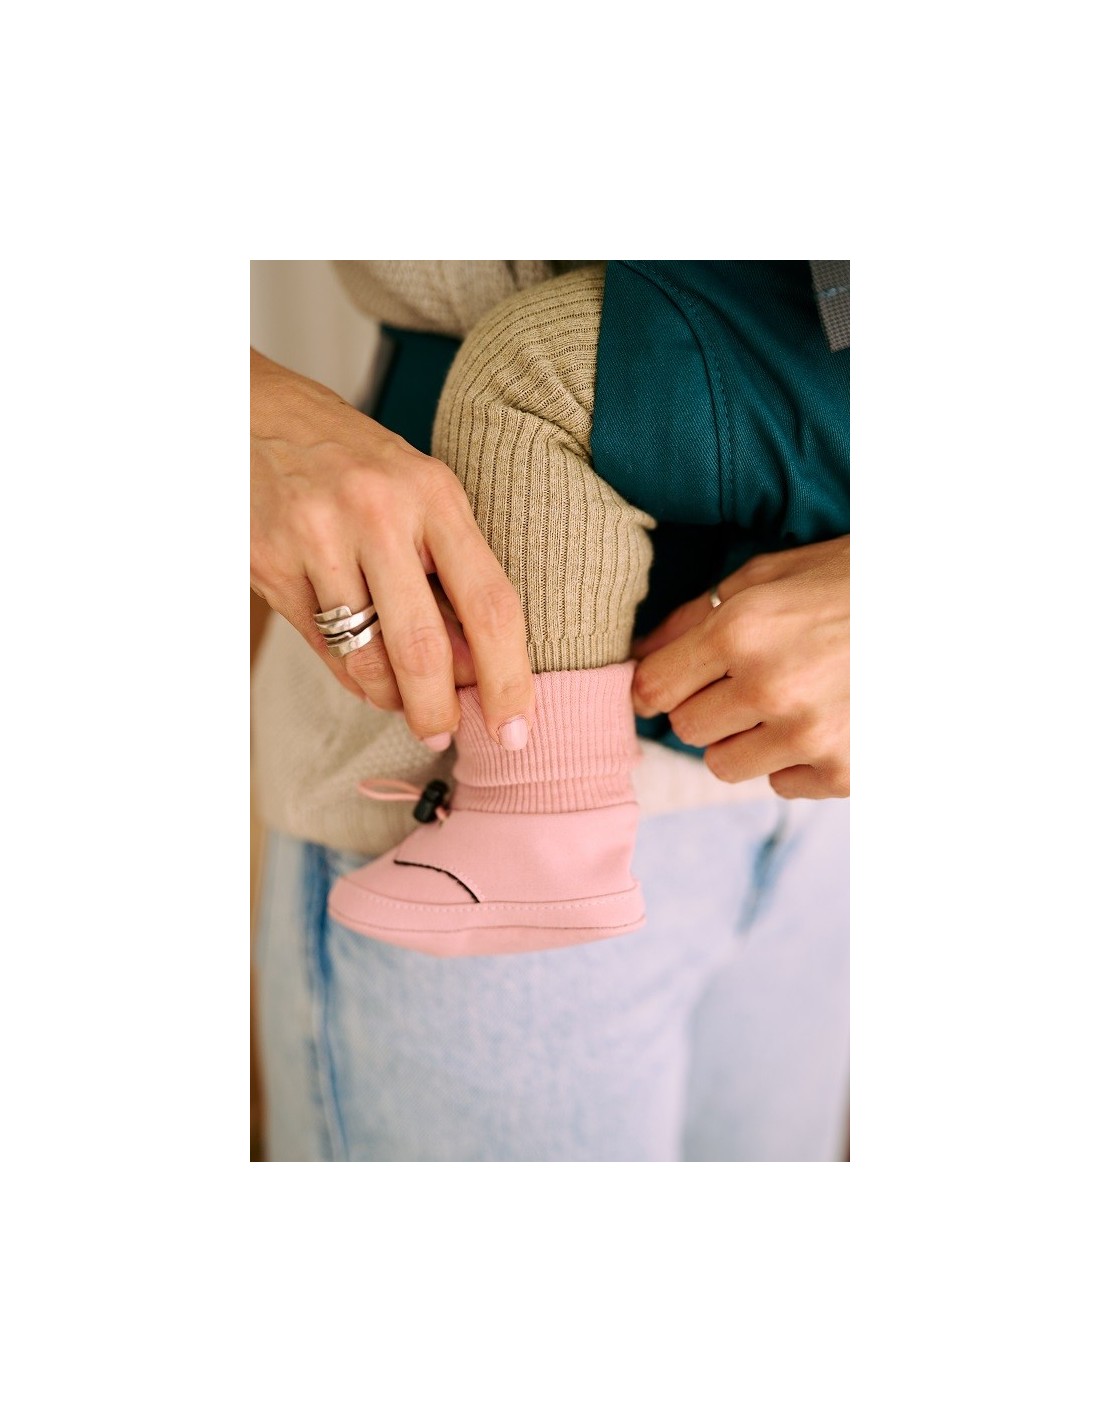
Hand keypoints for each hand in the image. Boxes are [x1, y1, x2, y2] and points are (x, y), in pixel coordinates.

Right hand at [251, 349, 532, 747]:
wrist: (258, 415)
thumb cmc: (356, 465)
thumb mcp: (419, 496)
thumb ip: (450, 574)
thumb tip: (477, 672)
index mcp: (434, 494)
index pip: (490, 603)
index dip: (508, 677)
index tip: (515, 729)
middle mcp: (377, 512)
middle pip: (424, 646)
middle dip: (439, 709)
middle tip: (444, 734)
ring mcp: (318, 537)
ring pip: (367, 657)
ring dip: (390, 697)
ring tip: (400, 699)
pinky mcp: (269, 561)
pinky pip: (322, 648)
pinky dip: (349, 672)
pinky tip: (360, 664)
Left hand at [631, 536, 848, 798]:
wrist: (952, 609)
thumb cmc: (854, 581)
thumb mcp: (771, 576)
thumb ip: (697, 616)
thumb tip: (638, 658)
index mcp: (743, 629)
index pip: (655, 688)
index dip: (656, 688)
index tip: (669, 686)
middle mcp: (770, 687)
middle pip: (687, 730)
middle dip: (705, 709)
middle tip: (743, 684)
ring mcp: (809, 736)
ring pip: (724, 766)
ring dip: (744, 740)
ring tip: (785, 704)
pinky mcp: (845, 772)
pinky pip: (780, 785)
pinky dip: (794, 761)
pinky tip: (826, 721)